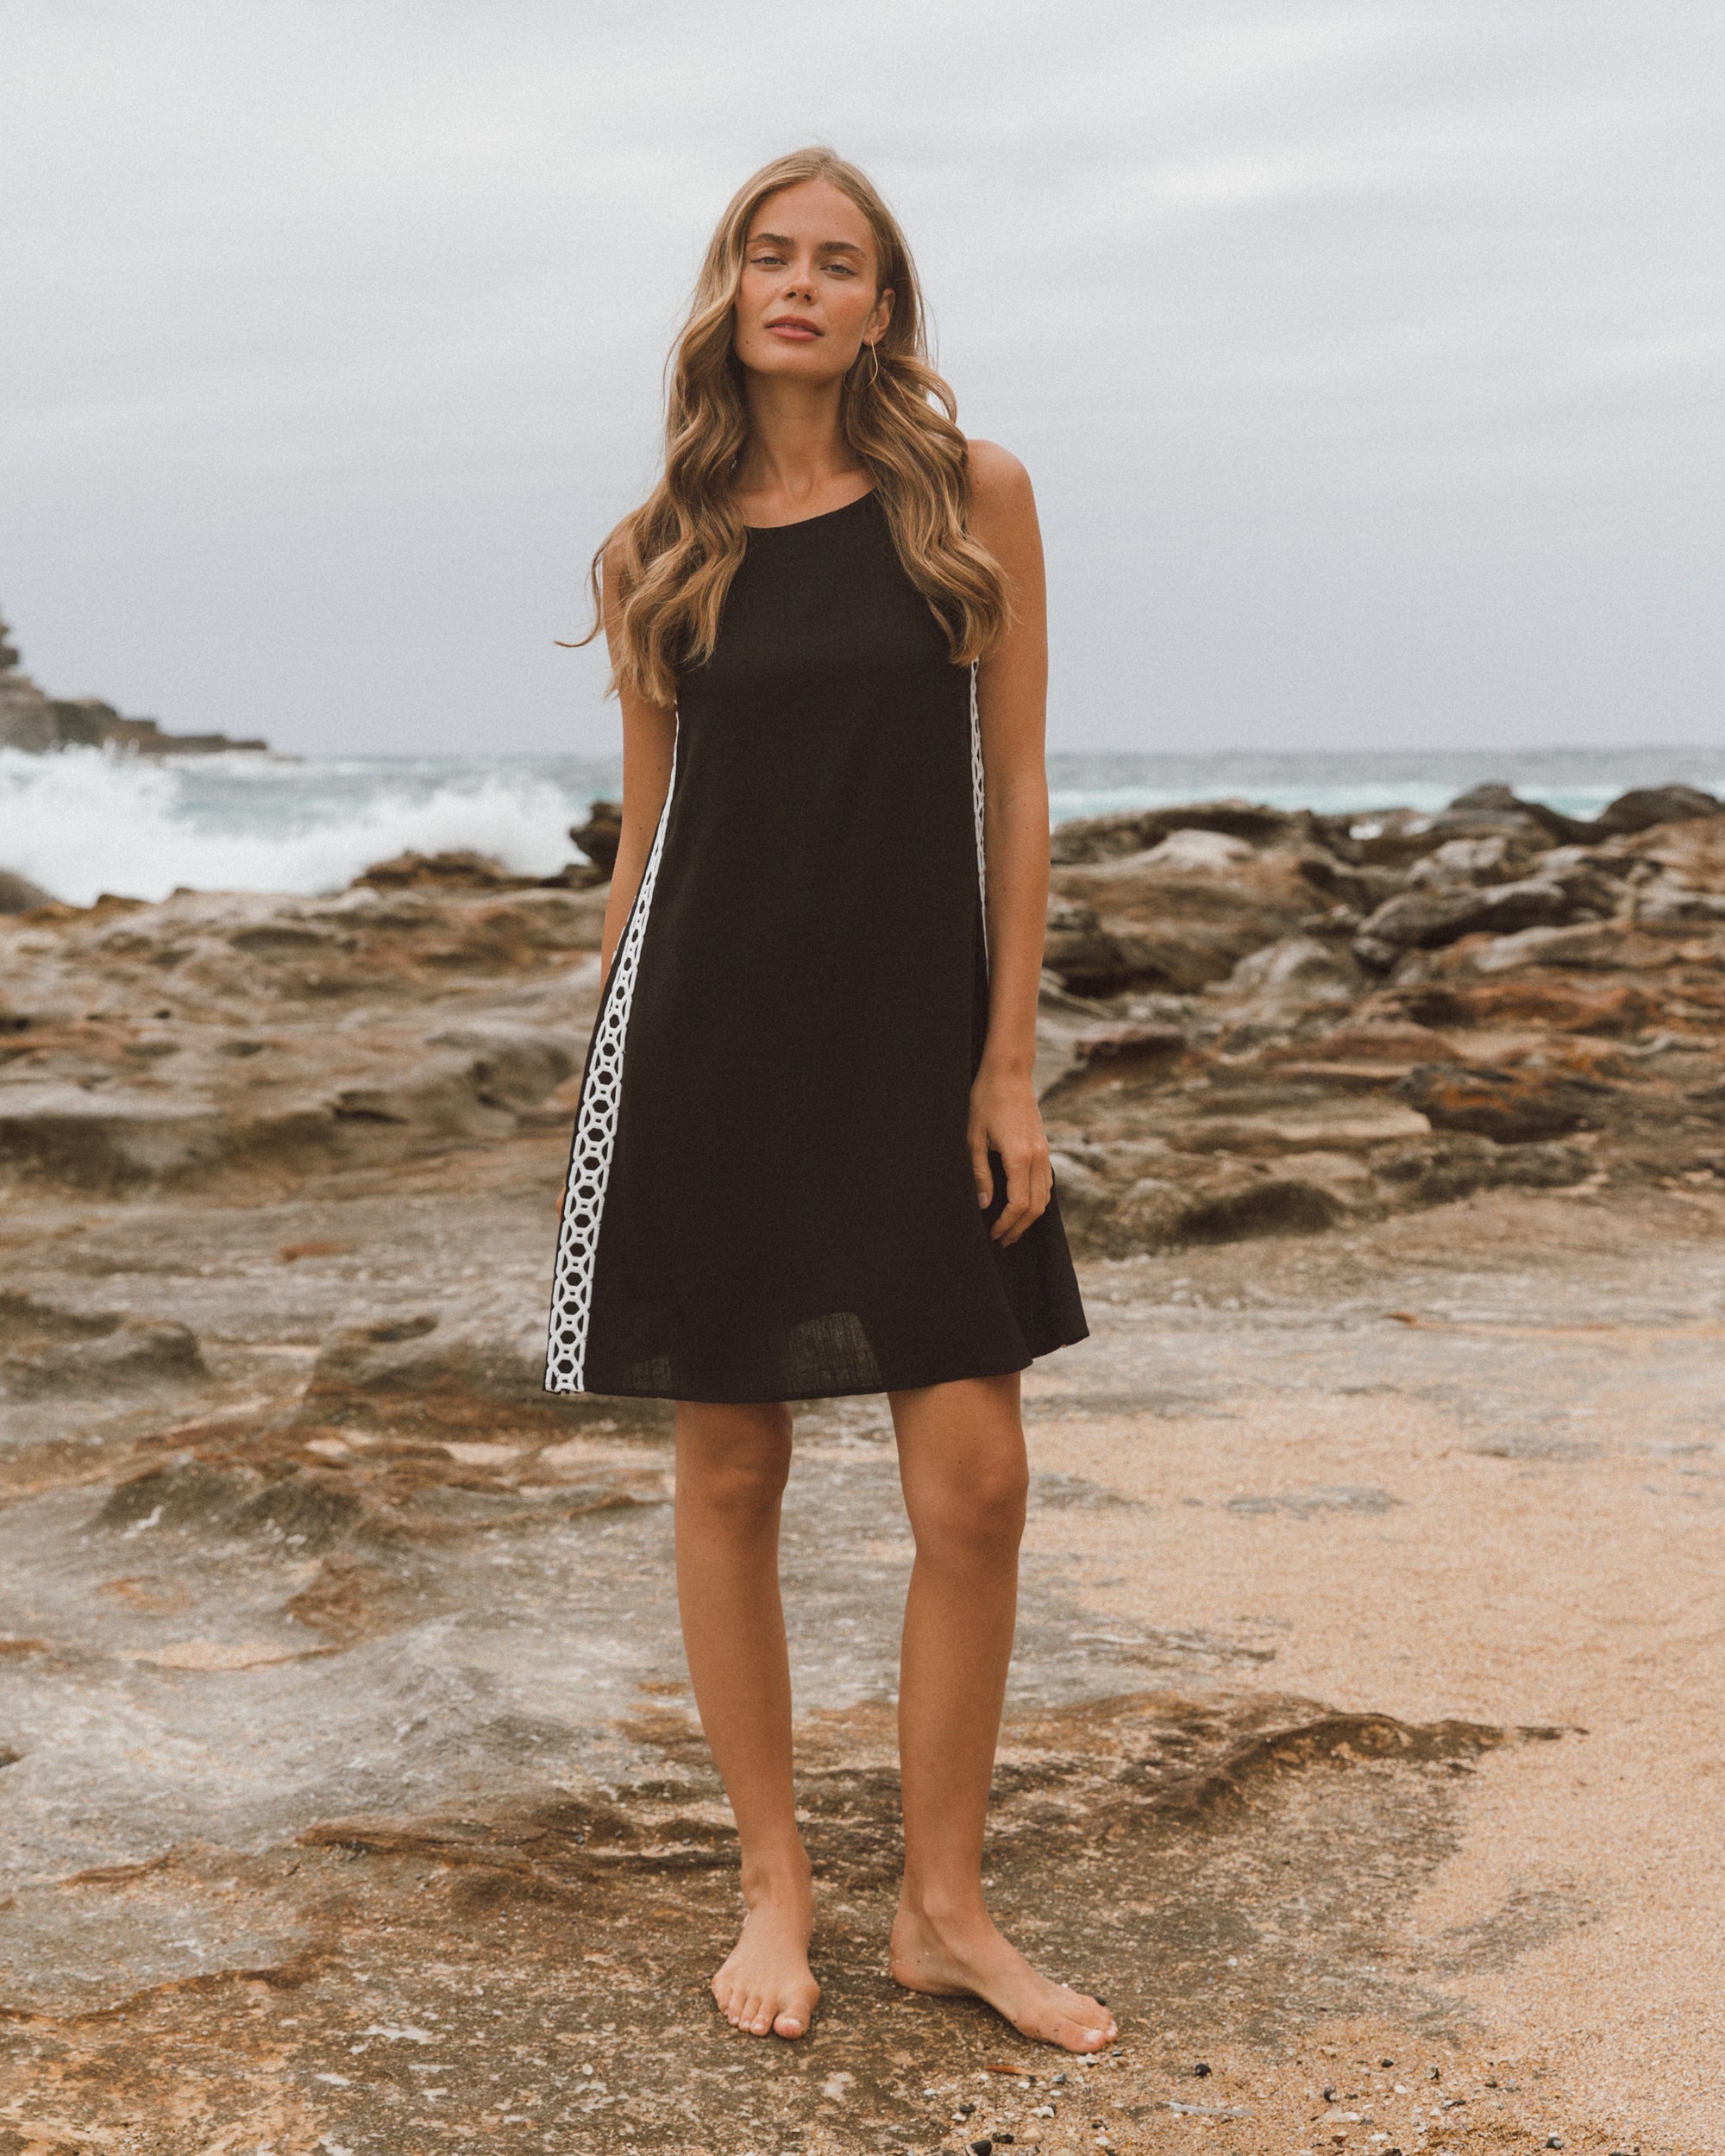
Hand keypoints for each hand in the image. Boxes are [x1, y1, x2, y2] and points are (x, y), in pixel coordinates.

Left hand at [968, 1064, 1051, 1246]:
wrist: (1009, 1073)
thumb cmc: (985, 1101)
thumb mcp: (973, 1138)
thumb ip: (979, 1174)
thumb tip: (984, 1204)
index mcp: (1019, 1157)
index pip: (1019, 1204)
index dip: (1006, 1224)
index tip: (993, 1234)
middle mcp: (1037, 1157)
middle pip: (1036, 1206)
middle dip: (1020, 1228)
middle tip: (1002, 1241)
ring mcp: (1044, 1151)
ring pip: (1046, 1196)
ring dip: (1030, 1217)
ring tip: (1011, 1229)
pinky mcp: (1044, 1147)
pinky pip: (1046, 1182)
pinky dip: (1037, 1199)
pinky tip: (1023, 1205)